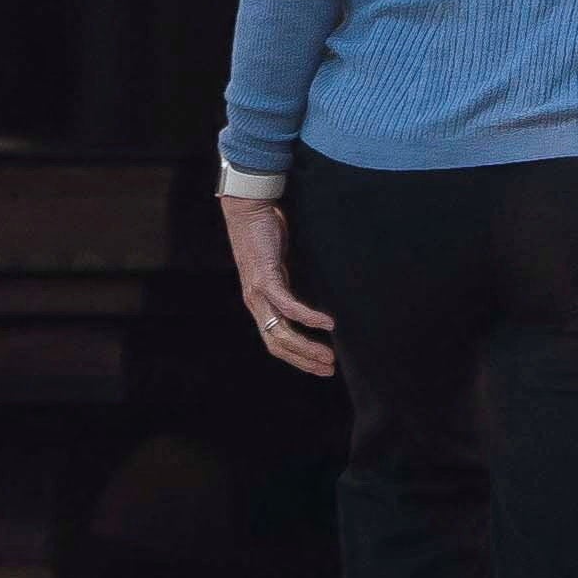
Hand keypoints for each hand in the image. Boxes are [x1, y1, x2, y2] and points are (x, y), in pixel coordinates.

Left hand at [220, 191, 335, 375]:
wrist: (248, 208)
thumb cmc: (265, 233)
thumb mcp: (278, 266)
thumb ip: (287, 283)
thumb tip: (306, 294)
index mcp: (259, 302)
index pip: (275, 341)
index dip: (296, 357)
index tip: (320, 366)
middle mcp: (255, 302)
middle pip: (277, 344)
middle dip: (304, 360)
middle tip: (329, 369)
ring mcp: (258, 292)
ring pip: (281, 332)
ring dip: (307, 347)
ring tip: (329, 356)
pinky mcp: (265, 278)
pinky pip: (288, 306)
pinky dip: (308, 317)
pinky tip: (327, 323)